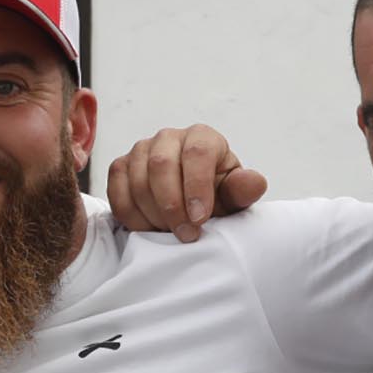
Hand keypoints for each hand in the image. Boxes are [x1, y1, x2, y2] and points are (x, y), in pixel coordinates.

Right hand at [103, 126, 267, 242]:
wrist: (191, 204)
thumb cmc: (215, 198)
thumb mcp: (234, 198)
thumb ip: (243, 191)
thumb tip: (255, 183)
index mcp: (202, 137)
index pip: (197, 153)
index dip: (197, 187)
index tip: (200, 219)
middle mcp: (169, 137)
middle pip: (161, 164)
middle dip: (172, 206)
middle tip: (186, 235)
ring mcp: (141, 150)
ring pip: (137, 179)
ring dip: (153, 214)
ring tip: (170, 234)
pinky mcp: (121, 167)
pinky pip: (117, 190)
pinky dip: (131, 215)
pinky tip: (148, 229)